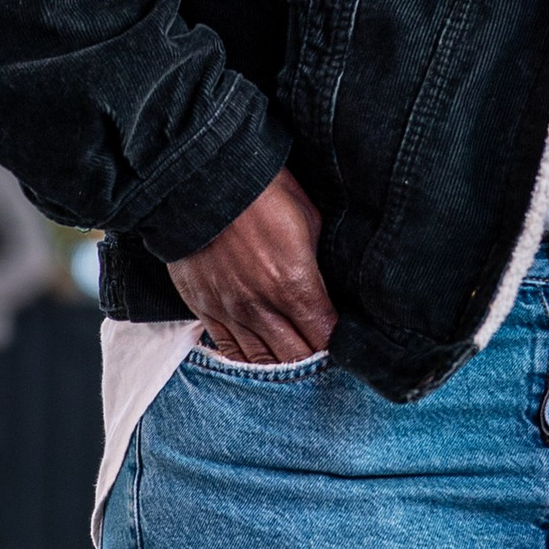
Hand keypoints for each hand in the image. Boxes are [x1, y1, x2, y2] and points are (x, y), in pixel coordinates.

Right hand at [170, 168, 334, 362]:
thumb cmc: (264, 191)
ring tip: (294, 370)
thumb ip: (316, 265)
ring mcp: (229, 310)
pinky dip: (246, 361)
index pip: (325, 337)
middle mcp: (261, 307)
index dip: (337, 347)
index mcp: (294, 285)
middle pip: (295, 358)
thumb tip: (325, 289)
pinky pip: (227, 350)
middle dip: (313, 363)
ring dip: (280, 367)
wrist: (204, 179)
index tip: (345, 347)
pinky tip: (260, 363)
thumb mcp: (309, 220)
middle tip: (324, 363)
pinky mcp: (204, 308)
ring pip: (260, 361)